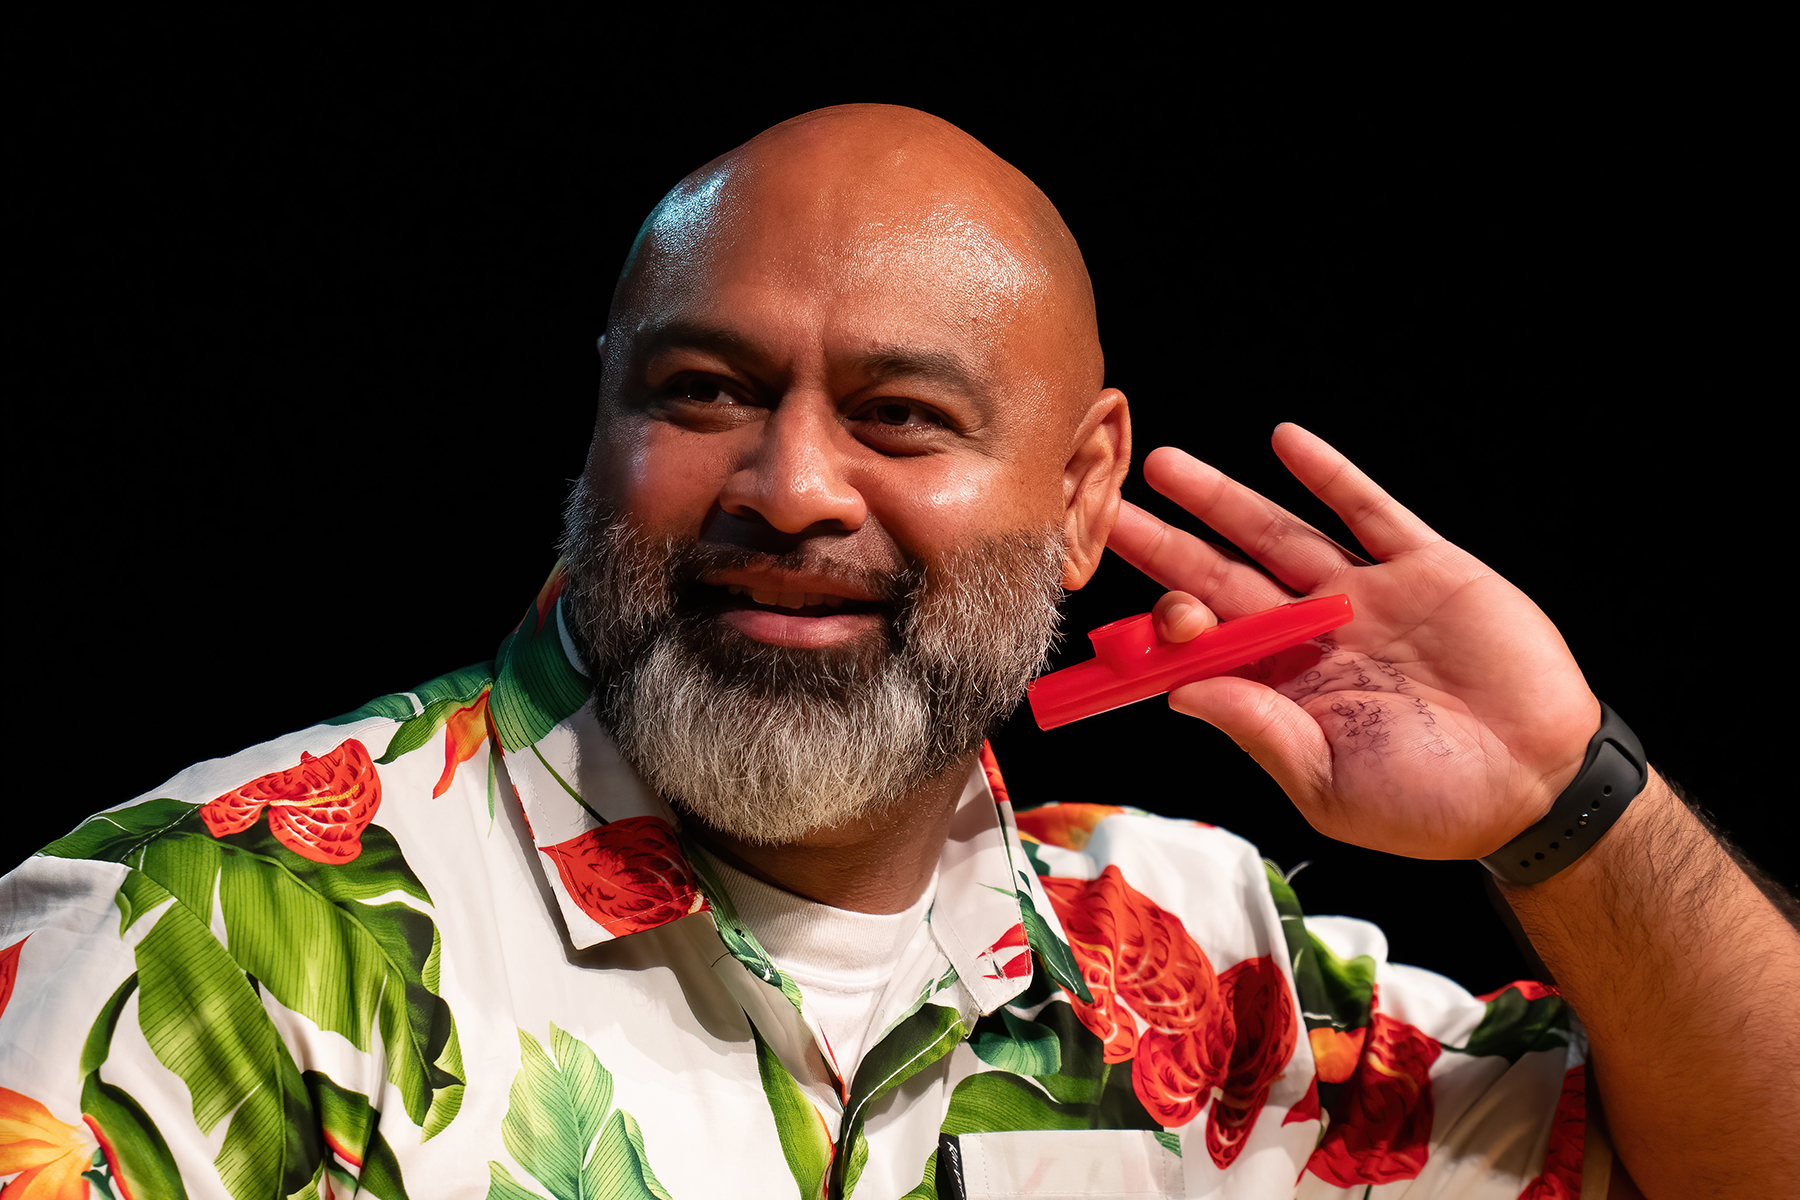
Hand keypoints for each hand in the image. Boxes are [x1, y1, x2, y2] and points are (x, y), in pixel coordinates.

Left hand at [1107, 424, 1599, 859]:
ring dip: (1223, 499)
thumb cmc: (1431, 805)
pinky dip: (1328, 476)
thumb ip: (1259, 730)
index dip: (1164, 623)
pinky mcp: (1425, 568)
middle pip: (1222, 576)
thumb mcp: (1328, 785)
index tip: (1129, 609)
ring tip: (1168, 466)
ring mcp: (1366, 596)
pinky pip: (1369, 512)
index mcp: (1282, 689)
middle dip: (1166, 544)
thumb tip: (1180, 691)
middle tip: (1107, 508)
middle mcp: (1312, 635)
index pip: (1205, 643)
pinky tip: (1285, 443)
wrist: (1537, 786)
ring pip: (1279, 534)